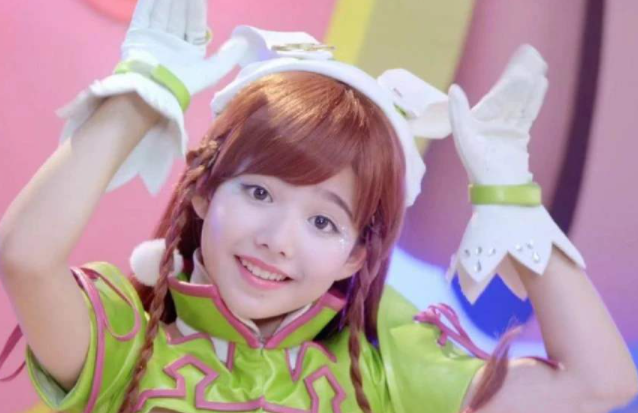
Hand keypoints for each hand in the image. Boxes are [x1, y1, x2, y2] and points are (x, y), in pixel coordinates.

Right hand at [121, 0, 245, 96]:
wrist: (152, 89)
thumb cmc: (182, 82)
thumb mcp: (210, 72)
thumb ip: (227, 58)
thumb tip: (244, 42)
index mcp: (189, 51)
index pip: (195, 24)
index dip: (197, 8)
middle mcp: (172, 43)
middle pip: (178, 14)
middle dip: (182, 0)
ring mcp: (154, 37)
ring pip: (162, 10)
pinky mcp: (138, 35)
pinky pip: (144, 13)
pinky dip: (149, 1)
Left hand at [449, 45, 548, 184]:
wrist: (499, 187)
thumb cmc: (477, 164)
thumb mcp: (464, 135)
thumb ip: (458, 111)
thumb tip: (453, 87)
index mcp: (477, 120)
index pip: (494, 96)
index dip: (506, 82)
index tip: (515, 66)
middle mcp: (492, 122)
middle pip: (509, 96)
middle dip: (520, 78)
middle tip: (531, 56)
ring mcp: (507, 128)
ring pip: (520, 102)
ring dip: (529, 86)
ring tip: (539, 66)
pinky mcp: (520, 135)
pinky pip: (528, 113)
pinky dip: (535, 99)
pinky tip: (541, 83)